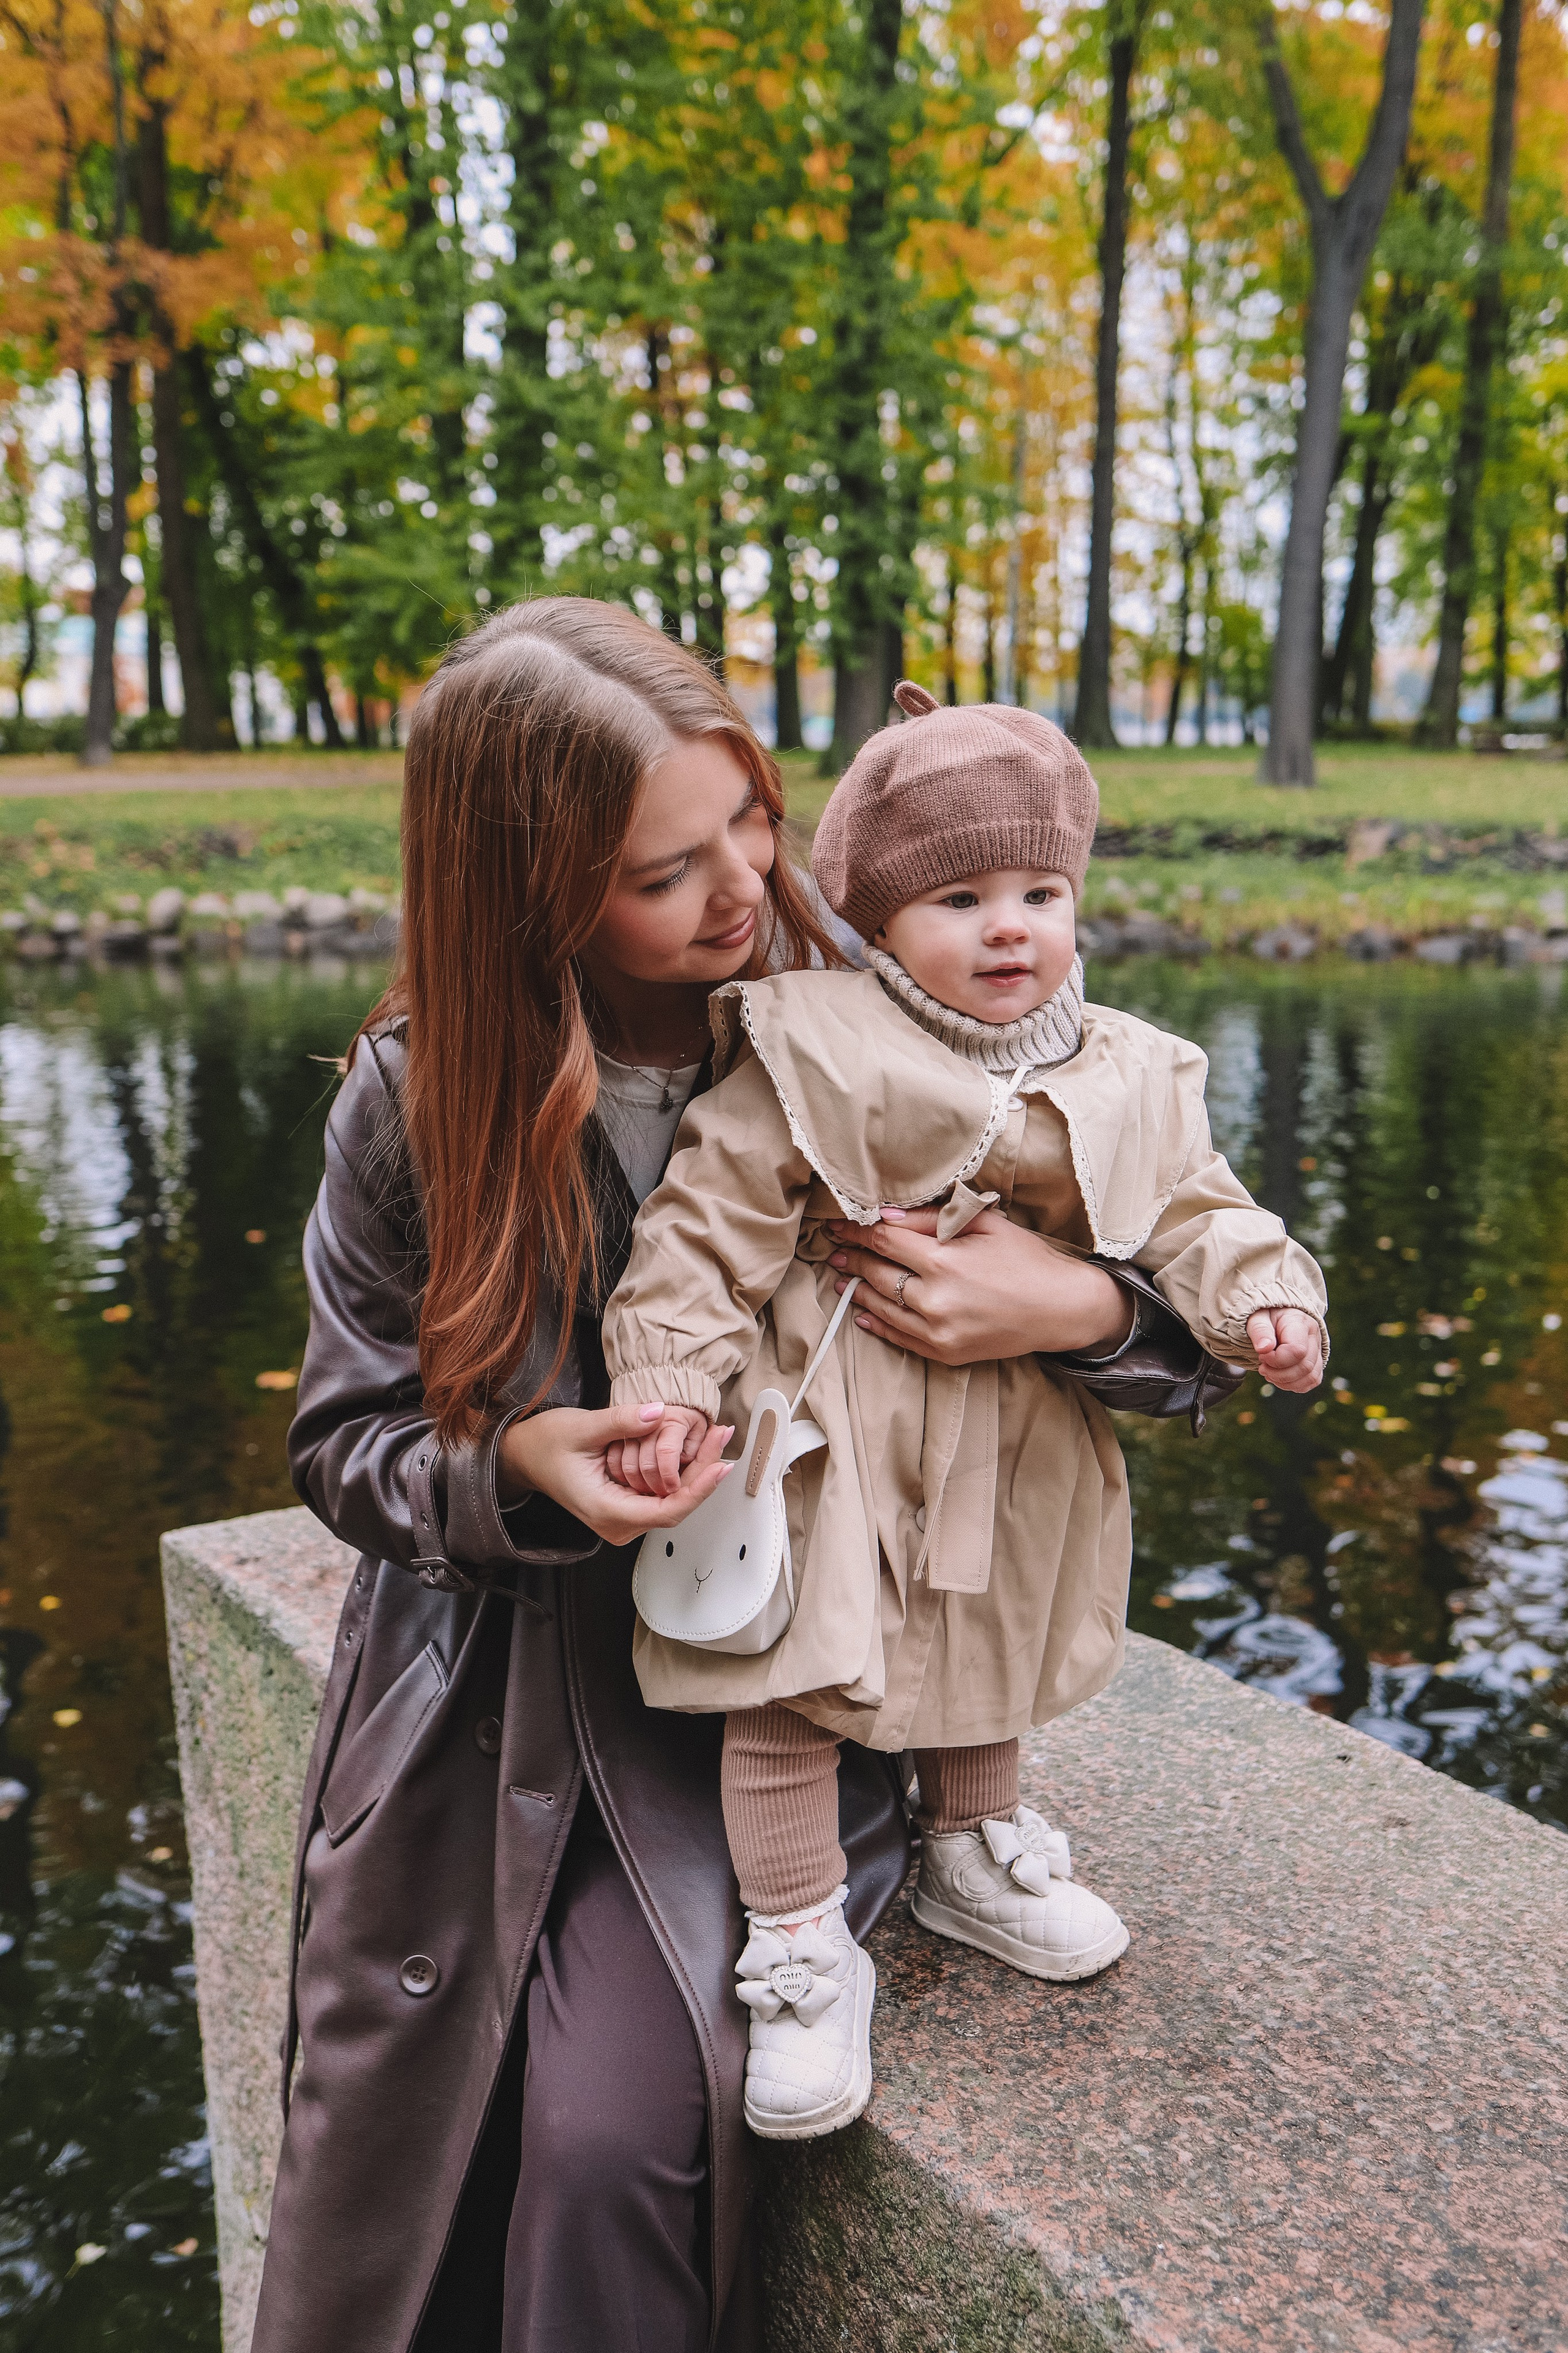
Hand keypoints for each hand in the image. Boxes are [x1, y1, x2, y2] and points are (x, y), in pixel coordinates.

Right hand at [499, 1402, 732, 1545]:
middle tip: (723, 1434)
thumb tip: (659, 1413)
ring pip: (672, 1500)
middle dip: (703, 1472)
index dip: (698, 1490)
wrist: (525, 1455)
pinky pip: (662, 1494)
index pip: (666, 1511)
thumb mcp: (582, 1427)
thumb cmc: (545, 1444)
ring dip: (695, 1470)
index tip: (720, 1465)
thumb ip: (622, 1421)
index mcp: (605, 1511)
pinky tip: (697, 1448)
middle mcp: (617, 1523)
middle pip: (675, 1506)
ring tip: (715, 1436)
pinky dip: (680, 1472)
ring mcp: (623, 1518)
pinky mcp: (627, 1506)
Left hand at [826, 1207, 1132, 1365]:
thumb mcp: (984, 1223)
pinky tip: (862, 1310)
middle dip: (852, 1257)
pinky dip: (876, 1322)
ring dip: (857, 1288)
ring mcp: (938, 1332)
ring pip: (881, 1306)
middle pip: (878, 1273)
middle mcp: (935, 1300)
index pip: (884, 1241)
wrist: (1062, 1309)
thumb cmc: (1027, 1259)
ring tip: (841, 1275)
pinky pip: (898, 1337)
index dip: (857, 1231)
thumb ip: (931, 1217)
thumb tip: (884, 1215)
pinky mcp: (945, 1353)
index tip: (839, 1224)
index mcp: (945, 1261)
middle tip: (834, 1248)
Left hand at [1245, 1308, 1324, 1393]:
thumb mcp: (1257, 1316)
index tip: (1261, 1355)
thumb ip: (1259, 1330)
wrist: (1277, 1313)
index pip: (1297, 1350)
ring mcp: (1317, 1350)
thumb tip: (1264, 1349)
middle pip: (1304, 1367)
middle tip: (1262, 1366)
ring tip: (1269, 1373)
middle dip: (1278, 1374)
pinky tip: (1279, 1378)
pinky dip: (1294, 1385)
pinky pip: (1312, 1381)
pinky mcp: (1316, 1361)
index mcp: (1300, 1323)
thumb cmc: (1266, 1314)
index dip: (1276, 1360)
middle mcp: (1314, 1337)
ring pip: (1310, 1377)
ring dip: (1285, 1382)